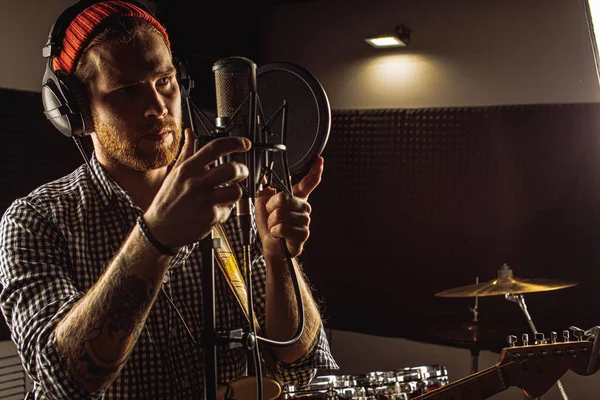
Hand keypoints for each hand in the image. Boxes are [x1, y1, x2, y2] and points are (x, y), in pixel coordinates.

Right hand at [144, 129, 250, 247]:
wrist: (159, 229)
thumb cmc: (168, 200)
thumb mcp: (175, 172)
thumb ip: (187, 151)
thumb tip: (190, 133)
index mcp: (188, 168)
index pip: (215, 148)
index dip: (235, 143)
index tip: (245, 144)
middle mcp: (196, 183)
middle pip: (232, 170)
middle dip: (242, 170)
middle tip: (241, 173)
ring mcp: (204, 201)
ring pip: (235, 191)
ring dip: (234, 193)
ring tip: (225, 194)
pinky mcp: (210, 217)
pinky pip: (228, 210)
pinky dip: (224, 211)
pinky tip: (213, 211)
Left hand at [255, 156, 323, 258]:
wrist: (271, 244)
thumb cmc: (269, 224)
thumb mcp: (263, 202)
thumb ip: (264, 188)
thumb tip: (262, 176)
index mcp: (297, 197)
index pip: (309, 182)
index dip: (315, 170)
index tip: (319, 160)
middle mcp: (304, 207)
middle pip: (284, 199)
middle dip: (271, 209)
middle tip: (273, 217)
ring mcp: (305, 220)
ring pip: (280, 214)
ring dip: (272, 222)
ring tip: (275, 227)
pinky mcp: (303, 233)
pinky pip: (282, 228)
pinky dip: (275, 232)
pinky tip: (279, 235)